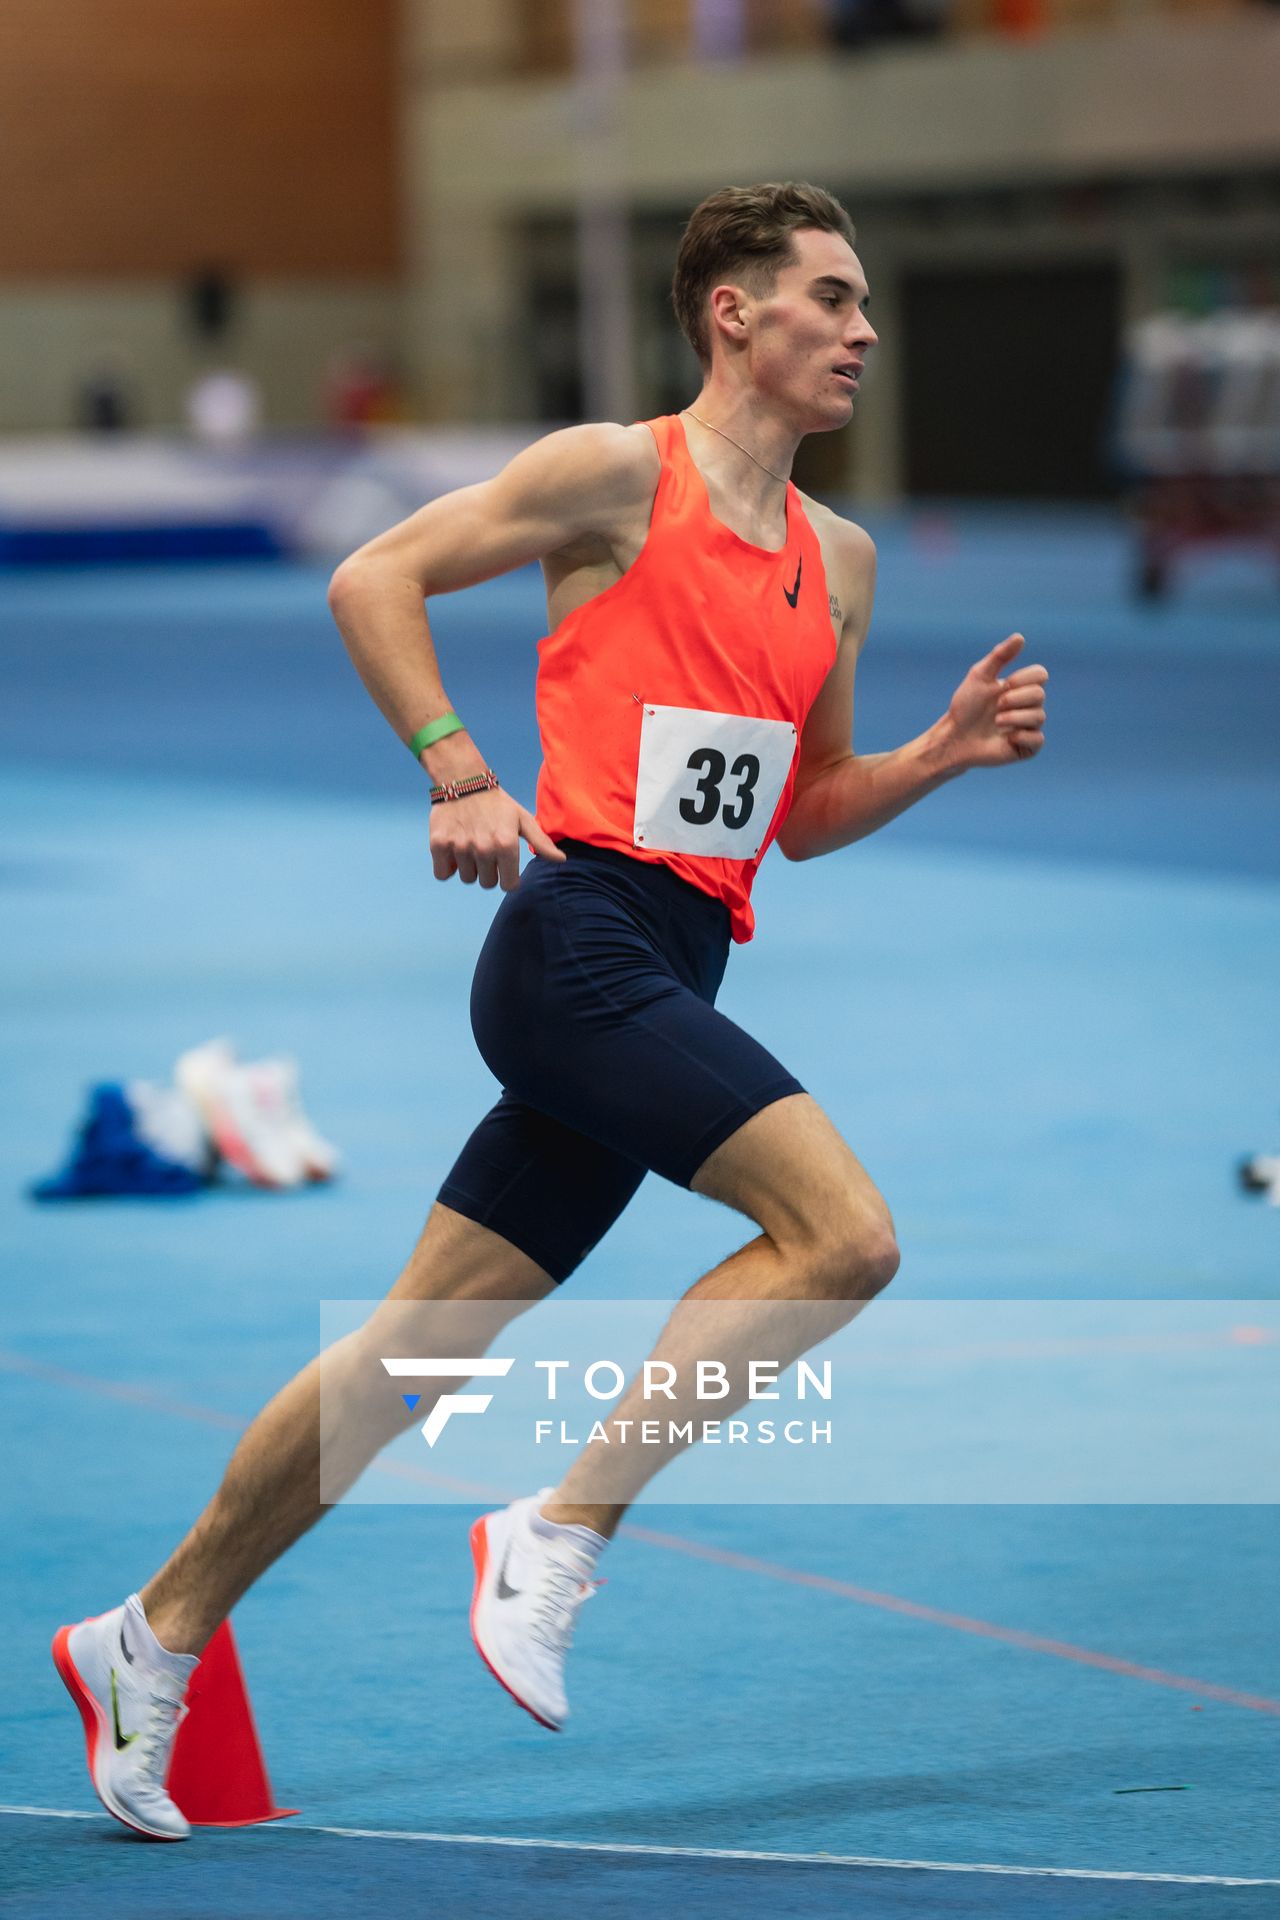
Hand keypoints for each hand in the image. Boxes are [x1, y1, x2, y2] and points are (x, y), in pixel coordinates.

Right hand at [430, 787, 566, 889]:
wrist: (463, 781)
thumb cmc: (497, 803)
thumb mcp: (523, 820)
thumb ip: (542, 843)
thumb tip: (562, 860)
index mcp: (506, 845)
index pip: (508, 885)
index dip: (508, 878)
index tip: (504, 868)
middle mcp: (484, 848)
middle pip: (487, 884)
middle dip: (489, 872)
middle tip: (486, 852)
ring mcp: (460, 848)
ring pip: (466, 878)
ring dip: (469, 868)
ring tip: (471, 847)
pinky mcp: (439, 845)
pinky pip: (443, 874)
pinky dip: (447, 867)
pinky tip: (455, 852)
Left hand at [945, 634, 1047, 769]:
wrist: (955, 736)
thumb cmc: (966, 707)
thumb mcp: (980, 676)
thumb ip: (1000, 656)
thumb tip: (1020, 637)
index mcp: (1021, 687)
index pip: (1041, 675)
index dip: (1023, 679)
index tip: (1004, 684)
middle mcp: (1028, 706)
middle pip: (1040, 694)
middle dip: (1014, 699)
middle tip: (996, 707)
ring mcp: (1029, 727)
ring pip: (1039, 717)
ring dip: (1013, 718)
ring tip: (996, 722)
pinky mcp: (1027, 747)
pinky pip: (1038, 739)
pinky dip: (1021, 736)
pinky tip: (1006, 738)